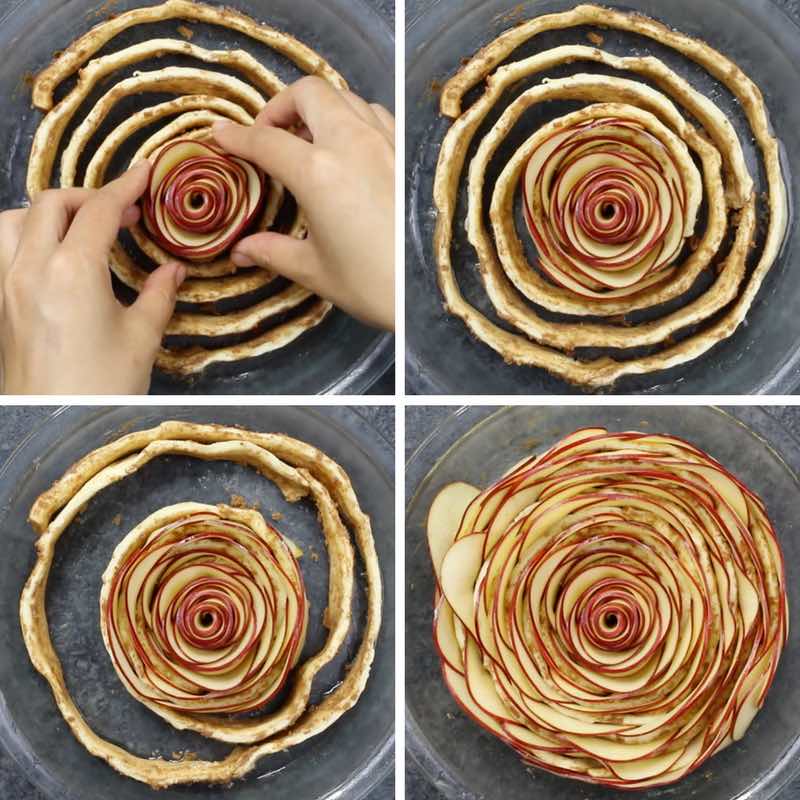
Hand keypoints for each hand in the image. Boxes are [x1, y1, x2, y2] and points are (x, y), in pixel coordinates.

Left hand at [0, 162, 184, 393]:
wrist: (54, 422)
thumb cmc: (101, 386)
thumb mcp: (142, 338)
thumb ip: (158, 295)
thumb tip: (173, 269)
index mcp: (73, 271)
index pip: (101, 210)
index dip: (127, 186)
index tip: (146, 172)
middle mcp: (32, 268)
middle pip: (53, 203)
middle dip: (91, 196)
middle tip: (125, 210)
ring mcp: (7, 284)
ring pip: (16, 219)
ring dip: (49, 211)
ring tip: (81, 226)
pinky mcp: (0, 303)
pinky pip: (3, 249)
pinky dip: (26, 235)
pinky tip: (50, 254)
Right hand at [212, 76, 393, 330]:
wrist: (434, 293)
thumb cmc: (374, 286)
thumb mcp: (316, 271)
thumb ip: (273, 251)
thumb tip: (241, 250)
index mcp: (318, 172)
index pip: (265, 139)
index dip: (237, 136)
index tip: (221, 135)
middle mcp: (352, 143)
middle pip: (308, 93)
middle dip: (280, 106)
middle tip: (269, 134)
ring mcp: (386, 142)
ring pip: (346, 98)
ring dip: (320, 110)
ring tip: (309, 142)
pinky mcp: (409, 153)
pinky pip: (376, 116)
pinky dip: (355, 120)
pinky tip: (351, 151)